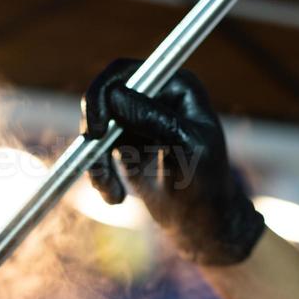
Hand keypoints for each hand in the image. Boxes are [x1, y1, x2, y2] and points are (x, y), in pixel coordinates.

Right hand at [83, 58, 263, 265]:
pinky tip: (113, 197)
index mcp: (177, 87)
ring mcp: (139, 120)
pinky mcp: (128, 144)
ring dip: (97, 161)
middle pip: (104, 97)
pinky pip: (98, 150)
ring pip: (97, 128)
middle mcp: (156, 97)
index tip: (96, 132)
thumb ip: (154, 119)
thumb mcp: (185, 150)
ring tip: (111, 194)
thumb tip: (114, 96)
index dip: (103, 96)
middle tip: (93, 163)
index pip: (126, 73)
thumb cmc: (206, 187)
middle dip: (95, 133)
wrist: (203, 224)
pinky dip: (100, 173)